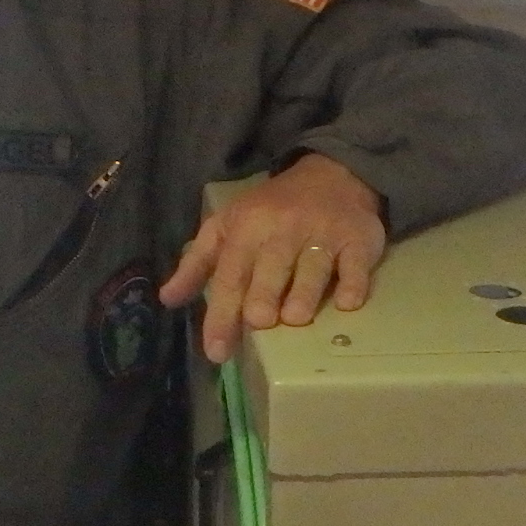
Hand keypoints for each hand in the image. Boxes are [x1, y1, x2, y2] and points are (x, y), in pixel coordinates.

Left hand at [162, 152, 387, 362]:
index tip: (216, 351)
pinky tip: (347, 304)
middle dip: (263, 294)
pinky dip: (353, 283)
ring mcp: (323, 233)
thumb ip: (198, 264)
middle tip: (258, 322)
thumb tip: (167, 299)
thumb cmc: (271, 210)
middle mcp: (284, 230)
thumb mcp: (227, 227)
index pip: (230, 275)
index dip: (221, 313)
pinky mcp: (358, 239)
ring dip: (304, 292)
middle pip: (271, 267)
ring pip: (313, 265)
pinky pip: (356, 263)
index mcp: (247, 228)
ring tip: (296, 319)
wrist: (331, 174)